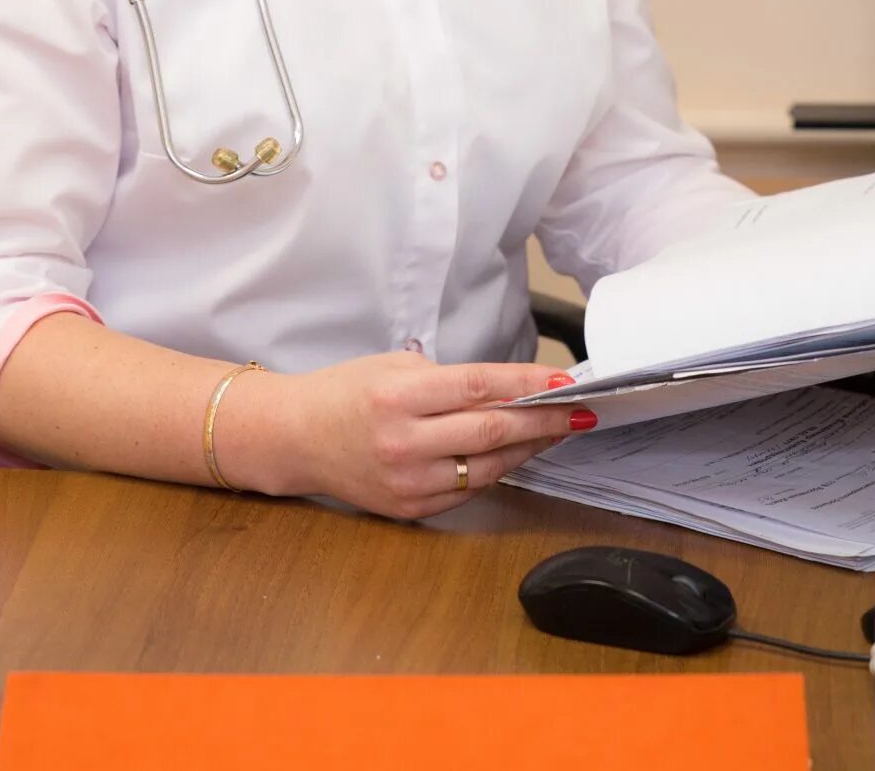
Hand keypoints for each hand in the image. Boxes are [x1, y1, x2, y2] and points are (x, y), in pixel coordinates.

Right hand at [228, 353, 593, 519]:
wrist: (295, 438)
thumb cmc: (343, 395)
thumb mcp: (392, 367)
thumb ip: (448, 379)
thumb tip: (509, 387)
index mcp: (398, 397)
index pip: (480, 387)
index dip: (528, 383)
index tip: (563, 381)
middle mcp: (404, 442)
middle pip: (493, 430)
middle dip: (545, 420)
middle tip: (579, 411)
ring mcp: (407, 480)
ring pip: (488, 466)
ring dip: (529, 448)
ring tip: (556, 431)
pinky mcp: (410, 507)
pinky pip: (467, 489)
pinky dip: (496, 469)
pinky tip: (515, 453)